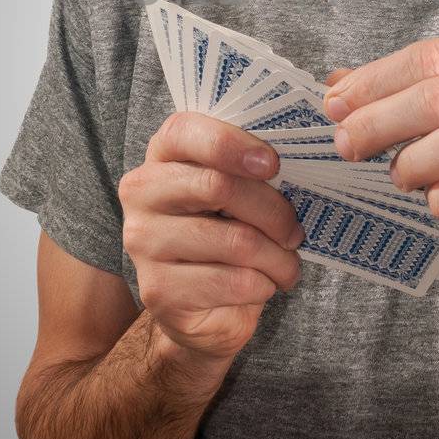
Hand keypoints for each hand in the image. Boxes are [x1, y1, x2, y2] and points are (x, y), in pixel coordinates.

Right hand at [119, 112, 304, 363]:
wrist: (204, 307)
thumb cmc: (228, 232)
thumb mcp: (237, 192)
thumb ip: (251, 169)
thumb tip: (297, 164)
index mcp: (162, 154)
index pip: (184, 131)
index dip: (231, 144)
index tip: (272, 164)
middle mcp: (141, 193)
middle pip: (218, 186)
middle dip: (273, 212)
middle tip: (295, 231)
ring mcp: (143, 242)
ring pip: (235, 241)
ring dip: (277, 258)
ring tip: (287, 265)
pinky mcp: (158, 289)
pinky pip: (232, 282)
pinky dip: (263, 285)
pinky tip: (262, 285)